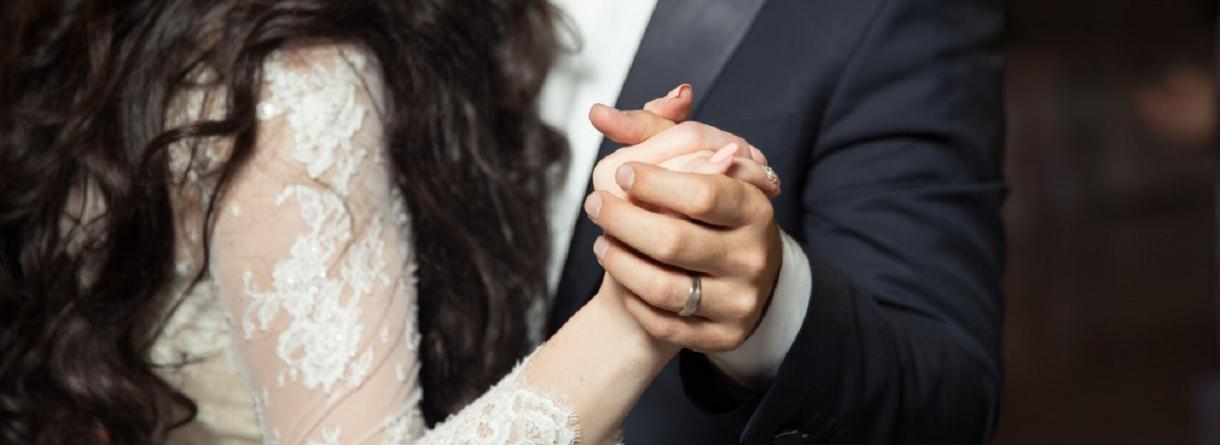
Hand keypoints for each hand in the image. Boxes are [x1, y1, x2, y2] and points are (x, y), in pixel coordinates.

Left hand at [584, 88, 783, 352]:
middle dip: (621, 220)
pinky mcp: (722, 336)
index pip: (704, 193)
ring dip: (618, 261)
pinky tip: (621, 274)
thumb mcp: (693, 164)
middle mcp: (753, 256)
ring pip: (662, 287)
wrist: (730, 277)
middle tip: (594, 204)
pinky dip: (632, 298)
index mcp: (755, 207)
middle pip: (673, 240)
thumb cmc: (706, 210)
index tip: (622, 171)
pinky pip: (663, 323)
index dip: (655, 182)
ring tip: (600, 241)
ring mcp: (739, 301)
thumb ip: (653, 132)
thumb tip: (599, 112)